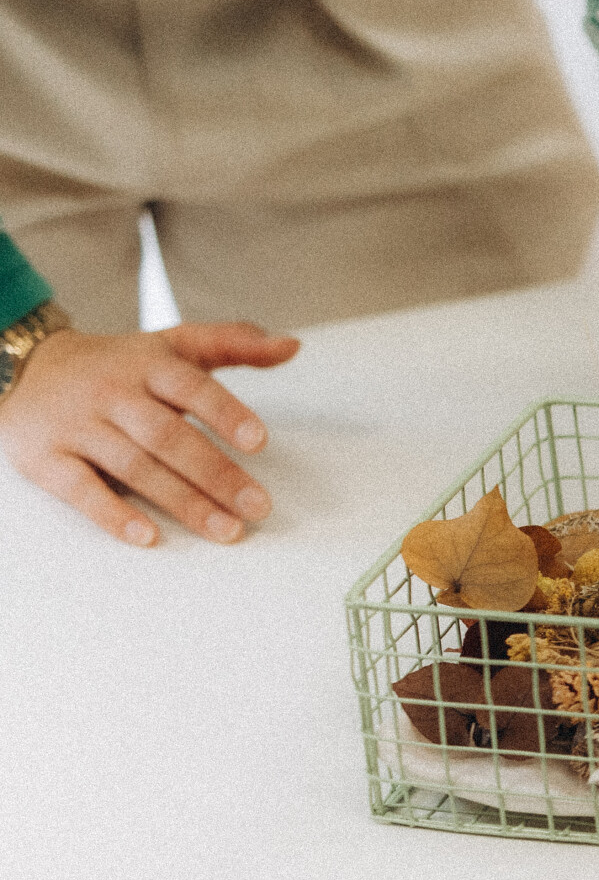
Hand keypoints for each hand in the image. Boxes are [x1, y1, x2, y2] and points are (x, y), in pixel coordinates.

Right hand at [0, 322, 293, 544]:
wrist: (27, 368)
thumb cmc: (118, 365)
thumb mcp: (172, 344)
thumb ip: (232, 343)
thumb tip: (290, 346)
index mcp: (148, 365)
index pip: (191, 387)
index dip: (225, 413)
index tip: (259, 442)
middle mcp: (112, 393)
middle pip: (168, 436)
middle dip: (216, 474)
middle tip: (256, 507)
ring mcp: (77, 425)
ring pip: (134, 466)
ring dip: (182, 502)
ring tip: (224, 529)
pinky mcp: (45, 456)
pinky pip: (79, 488)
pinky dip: (112, 514)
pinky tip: (147, 536)